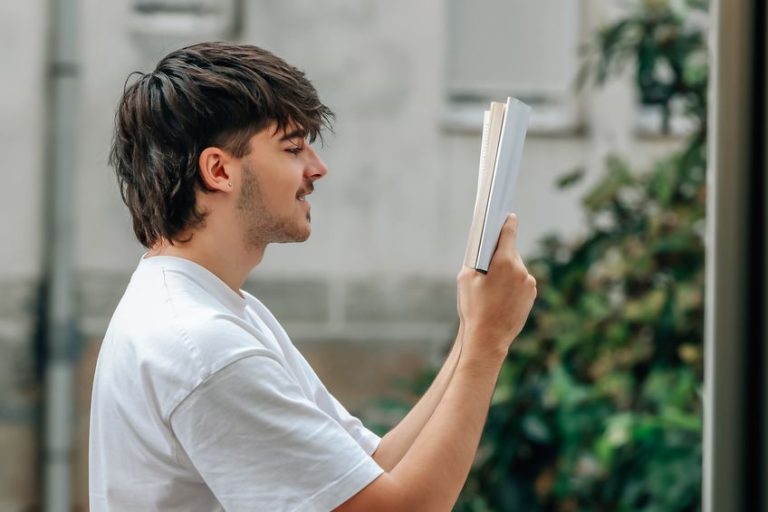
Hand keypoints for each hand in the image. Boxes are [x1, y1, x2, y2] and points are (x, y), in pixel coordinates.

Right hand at [456, 214, 536, 361]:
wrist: (488, 338)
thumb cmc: (473, 307)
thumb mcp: (465, 278)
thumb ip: (475, 260)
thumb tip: (483, 251)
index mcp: (503, 261)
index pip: (508, 232)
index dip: (506, 223)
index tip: (507, 215)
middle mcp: (520, 269)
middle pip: (511, 251)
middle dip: (500, 254)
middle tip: (487, 264)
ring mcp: (528, 283)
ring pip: (516, 268)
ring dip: (506, 271)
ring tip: (492, 287)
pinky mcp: (532, 294)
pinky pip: (521, 281)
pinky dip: (512, 284)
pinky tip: (501, 295)